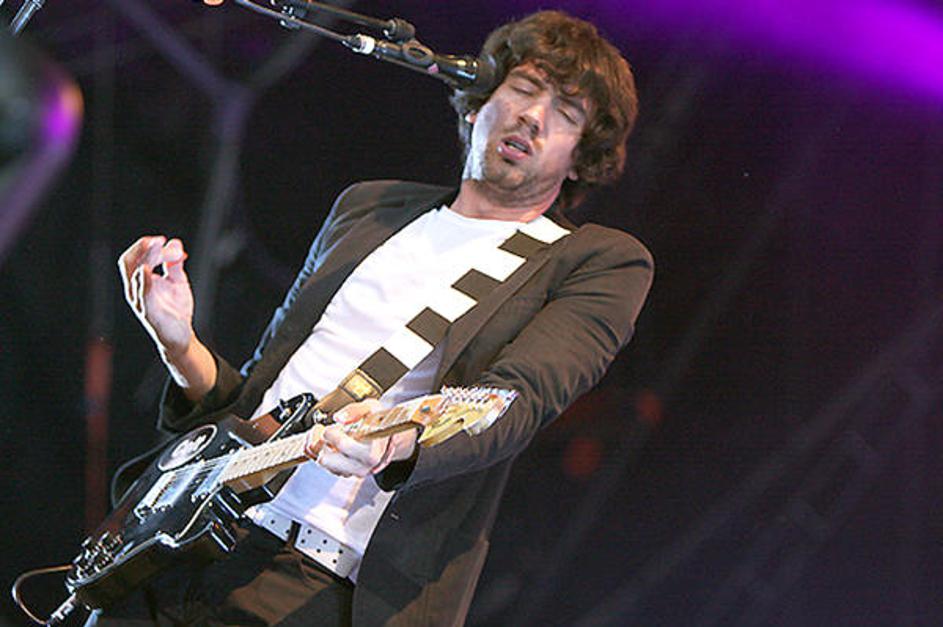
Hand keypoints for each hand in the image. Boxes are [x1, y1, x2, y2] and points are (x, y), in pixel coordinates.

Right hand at [118, 236, 194, 356]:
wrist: (180, 337)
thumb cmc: (175, 310)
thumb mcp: (177, 282)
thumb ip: (175, 263)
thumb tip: (175, 242)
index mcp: (138, 282)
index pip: (134, 257)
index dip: (145, 246)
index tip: (163, 240)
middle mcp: (134, 291)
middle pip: (129, 263)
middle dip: (142, 248)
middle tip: (158, 240)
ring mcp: (140, 302)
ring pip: (135, 276)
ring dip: (147, 259)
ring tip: (158, 247)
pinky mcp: (150, 314)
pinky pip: (143, 296)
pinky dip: (144, 282)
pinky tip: (148, 270)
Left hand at [304, 399, 418, 477]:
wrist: (389, 435)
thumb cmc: (380, 421)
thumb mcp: (371, 407)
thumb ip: (354, 410)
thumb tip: (339, 418)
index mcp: (373, 452)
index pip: (343, 446)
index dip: (332, 434)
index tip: (332, 426)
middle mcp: (364, 467)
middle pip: (327, 460)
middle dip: (324, 443)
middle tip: (329, 431)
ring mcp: (355, 472)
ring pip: (325, 464)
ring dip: (323, 448)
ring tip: (332, 436)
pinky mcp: (348, 474)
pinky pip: (327, 467)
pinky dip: (325, 454)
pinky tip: (333, 443)